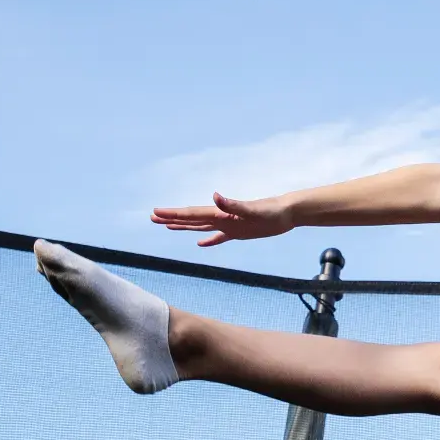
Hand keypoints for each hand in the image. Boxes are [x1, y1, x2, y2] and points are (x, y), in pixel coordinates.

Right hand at [151, 193, 291, 246]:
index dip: (173, 214)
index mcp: (221, 213)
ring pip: (201, 227)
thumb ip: (233, 204)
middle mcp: (222, 217)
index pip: (192, 214)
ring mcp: (229, 225)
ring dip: (184, 226)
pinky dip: (209, 240)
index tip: (155, 212)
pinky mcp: (239, 232)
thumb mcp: (252, 210)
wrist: (287, 213)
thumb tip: (214, 195)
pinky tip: (200, 244)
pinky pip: (219, 238)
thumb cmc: (271, 211)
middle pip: (191, 219)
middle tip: (152, 217)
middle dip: (171, 219)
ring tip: (167, 226)